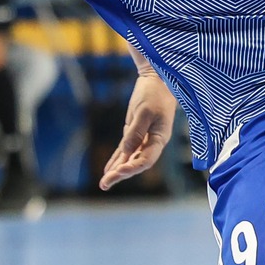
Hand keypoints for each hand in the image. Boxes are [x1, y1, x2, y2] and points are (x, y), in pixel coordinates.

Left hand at [100, 72, 176, 188]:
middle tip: (105, 183)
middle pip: (137, 163)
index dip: (133, 167)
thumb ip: (136, 133)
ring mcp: (144, 139)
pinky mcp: (135, 133)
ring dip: (117, 171)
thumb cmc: (153, 94)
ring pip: (130, 159)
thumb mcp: (144, 112)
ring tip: (104, 183)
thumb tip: (127, 153)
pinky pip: (126, 150)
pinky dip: (117, 160)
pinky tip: (108, 170)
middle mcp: (153, 143)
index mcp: (160, 138)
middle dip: (121, 174)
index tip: (120, 171)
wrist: (157, 81)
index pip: (147, 160)